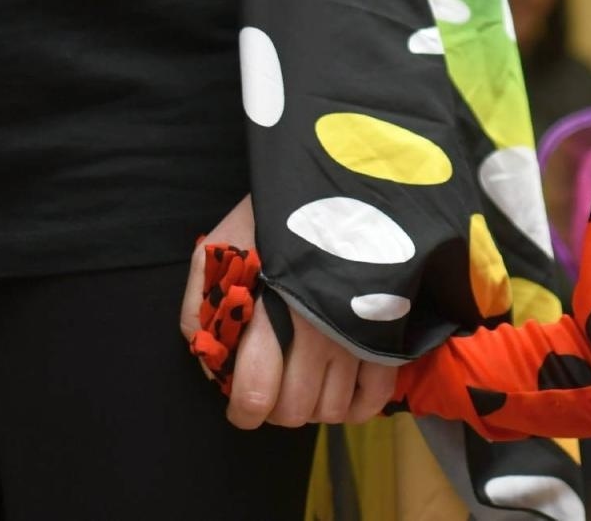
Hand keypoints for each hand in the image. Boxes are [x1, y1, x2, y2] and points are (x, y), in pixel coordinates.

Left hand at [179, 194, 397, 427]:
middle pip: (295, 410)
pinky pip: (375, 395)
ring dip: (315, 405)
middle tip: (275, 386)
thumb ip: (201, 302)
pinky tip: (343, 389)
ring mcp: (356, 335)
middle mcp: (316, 333)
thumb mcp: (223, 245)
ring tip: (308, 382)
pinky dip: (357, 406)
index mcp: (270, 314)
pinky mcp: (389, 331)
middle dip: (278, 408)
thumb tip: (210, 358)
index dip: (244, 411)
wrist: (346, 180)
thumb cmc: (277, 214)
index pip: (256, 395)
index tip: (242, 404)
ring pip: (333, 409)